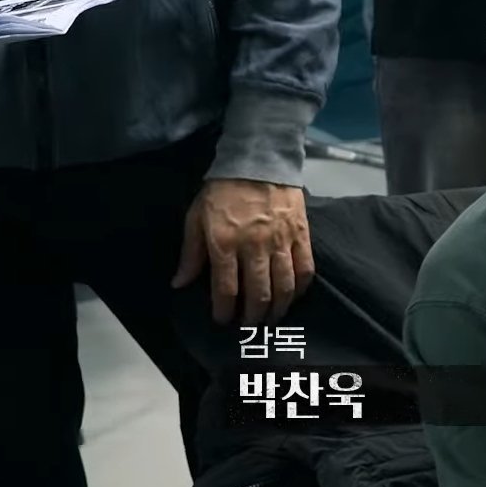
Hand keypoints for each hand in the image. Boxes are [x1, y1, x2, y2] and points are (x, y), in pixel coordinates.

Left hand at [173, 179, 314, 325]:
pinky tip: (294, 297)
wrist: (259, 160)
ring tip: (272, 319)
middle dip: (252, 317)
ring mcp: (281, 241)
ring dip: (278, 308)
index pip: (225, 289)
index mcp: (224, 243)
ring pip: (283, 286)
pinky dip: (300, 288)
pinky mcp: (301, 234)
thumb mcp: (196, 218)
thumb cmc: (222, 191)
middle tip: (248, 326)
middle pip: (258, 293)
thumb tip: (180, 283)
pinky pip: (305, 268)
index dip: (224, 311)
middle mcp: (254, 246)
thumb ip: (191, 253)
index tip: (222, 320)